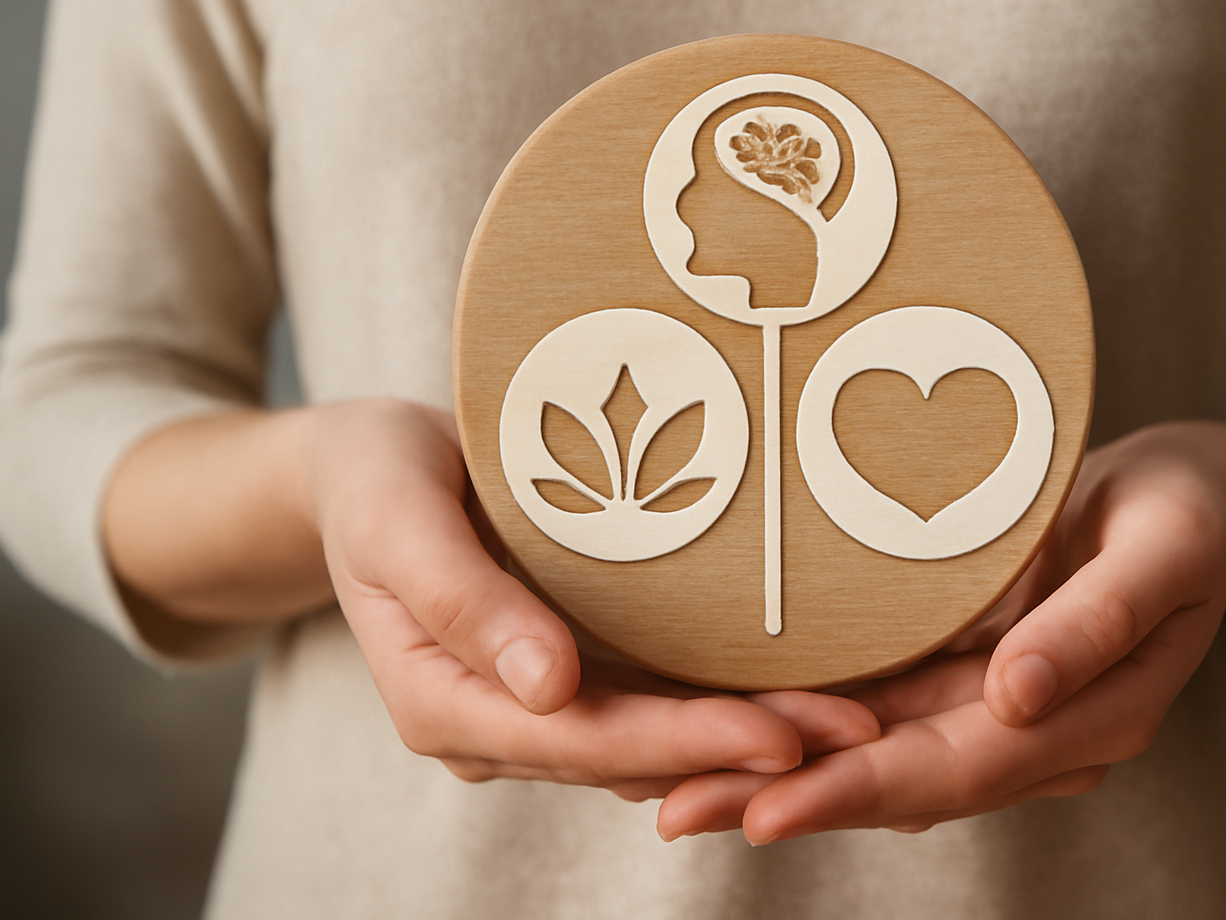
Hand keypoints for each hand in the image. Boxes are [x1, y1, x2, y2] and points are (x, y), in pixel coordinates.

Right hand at [306, 399, 879, 793]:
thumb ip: (460, 601)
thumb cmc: (376, 479)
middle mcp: (498, 723)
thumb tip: (547, 687)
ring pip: (653, 743)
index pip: (579, 742)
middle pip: (633, 756)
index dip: (682, 744)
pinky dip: (721, 703)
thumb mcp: (396, 520)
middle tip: (855, 736)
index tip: (776, 741)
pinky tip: (796, 689)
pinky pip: (652, 702)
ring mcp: (537, 704)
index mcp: (444, 705)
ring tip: (853, 720)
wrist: (370, 468)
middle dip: (743, 752)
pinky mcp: (573, 672)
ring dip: (747, 738)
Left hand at [656, 423, 1225, 840]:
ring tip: (674, 783)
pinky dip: (805, 722)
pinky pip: (876, 708)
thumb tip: (1014, 700)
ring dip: (779, 772)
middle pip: (894, 779)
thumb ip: (1097, 624)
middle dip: (786, 798)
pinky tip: (732, 721)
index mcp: (1088, 720)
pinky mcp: (959, 672)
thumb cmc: (1186, 513)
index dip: (857, 792)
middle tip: (676, 809)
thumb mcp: (1164, 551)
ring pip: (872, 753)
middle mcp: (1027, 732)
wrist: (1192, 499)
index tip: (765, 812)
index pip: (956, 770)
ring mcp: (987, 708)